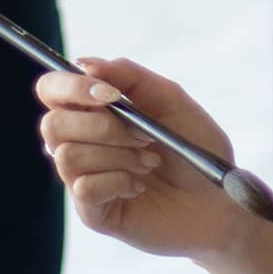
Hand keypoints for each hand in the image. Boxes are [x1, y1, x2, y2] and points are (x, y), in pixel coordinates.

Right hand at [36, 57, 246, 257]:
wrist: (220, 196)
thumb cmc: (196, 147)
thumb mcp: (172, 102)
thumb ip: (132, 78)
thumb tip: (86, 63)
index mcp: (95, 111)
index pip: (52, 89)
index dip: (71, 87)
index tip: (109, 94)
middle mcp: (81, 143)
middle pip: (53, 124)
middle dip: (105, 127)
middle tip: (146, 136)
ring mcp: (82, 178)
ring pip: (69, 156)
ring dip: (120, 156)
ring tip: (150, 162)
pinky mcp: (92, 210)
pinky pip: (84, 187)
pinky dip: (120, 181)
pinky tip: (140, 185)